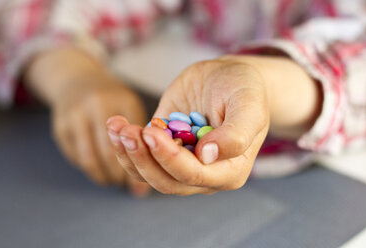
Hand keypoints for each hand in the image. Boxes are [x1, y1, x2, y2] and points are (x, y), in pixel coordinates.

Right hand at [26, 48, 150, 195]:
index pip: (133, 142)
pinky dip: (88, 168)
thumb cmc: (112, 99)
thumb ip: (141, 142)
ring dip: (101, 176)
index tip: (142, 175)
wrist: (76, 79)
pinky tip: (97, 169)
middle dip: (118, 175)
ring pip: (89, 159)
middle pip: (109, 153)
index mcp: (122, 101)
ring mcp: (75, 116)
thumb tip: (140, 191)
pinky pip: (75, 157)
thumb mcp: (131, 109)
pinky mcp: (60, 127)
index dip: (138, 164)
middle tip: (124, 182)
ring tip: (111, 180)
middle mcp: (97, 105)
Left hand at [106, 56, 270, 194]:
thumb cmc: (244, 90)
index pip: (193, 175)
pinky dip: (124, 146)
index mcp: (229, 171)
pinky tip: (116, 125)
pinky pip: (140, 158)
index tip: (152, 132)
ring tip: (116, 126)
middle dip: (143, 158)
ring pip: (147, 174)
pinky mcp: (163, 148)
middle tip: (127, 130)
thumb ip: (236, 134)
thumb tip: (207, 156)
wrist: (228, 78)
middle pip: (165, 181)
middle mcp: (204, 175)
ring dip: (127, 153)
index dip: (169, 157)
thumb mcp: (249, 106)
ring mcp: (181, 163)